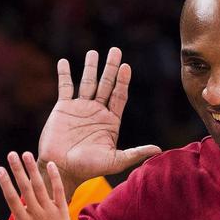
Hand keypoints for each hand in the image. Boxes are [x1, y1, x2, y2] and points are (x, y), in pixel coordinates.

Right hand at [0, 152, 76, 219]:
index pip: (11, 198)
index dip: (5, 183)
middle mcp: (35, 214)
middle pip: (25, 188)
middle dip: (17, 170)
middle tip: (11, 154)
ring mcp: (50, 211)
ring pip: (40, 186)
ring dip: (32, 169)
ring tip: (26, 154)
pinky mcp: (62, 210)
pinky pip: (59, 190)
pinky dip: (54, 177)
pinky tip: (50, 164)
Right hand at [38, 47, 160, 196]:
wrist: (61, 169)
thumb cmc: (88, 168)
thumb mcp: (115, 161)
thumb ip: (135, 153)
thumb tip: (159, 150)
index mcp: (110, 121)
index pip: (119, 96)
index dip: (122, 81)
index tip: (125, 67)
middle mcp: (96, 112)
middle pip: (105, 84)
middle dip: (110, 67)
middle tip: (115, 50)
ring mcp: (79, 108)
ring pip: (87, 82)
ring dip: (90, 67)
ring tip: (93, 53)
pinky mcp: (63, 109)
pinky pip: (64, 87)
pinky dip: (64, 74)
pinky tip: (64, 62)